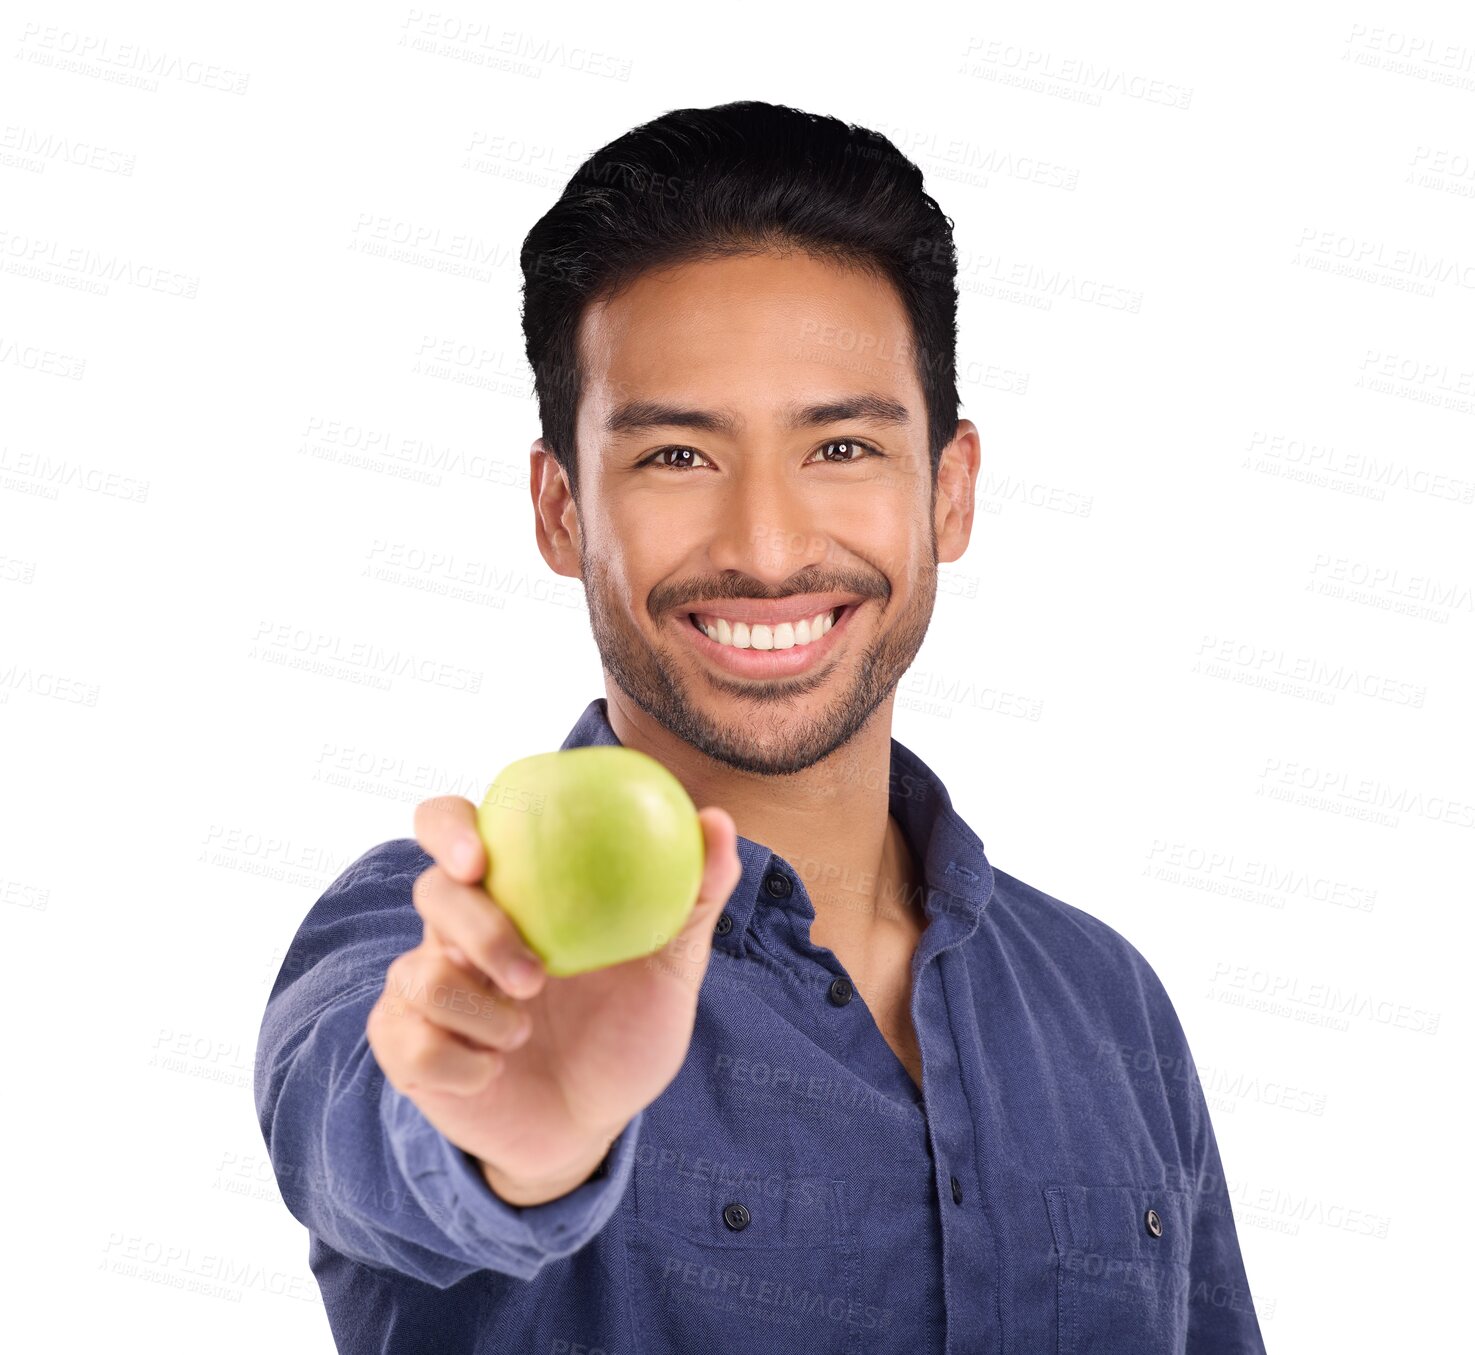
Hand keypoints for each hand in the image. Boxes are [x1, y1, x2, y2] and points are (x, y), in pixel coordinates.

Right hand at [366, 793, 742, 1203]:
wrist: (591, 1124)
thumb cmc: (624, 1032)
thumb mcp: (669, 969)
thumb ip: (694, 898)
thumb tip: (718, 822)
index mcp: (511, 892)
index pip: (453, 827)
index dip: (449, 827)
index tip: (477, 857)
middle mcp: (458, 928)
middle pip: (433, 892)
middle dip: (480, 931)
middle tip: (531, 976)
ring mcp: (425, 987)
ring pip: (422, 974)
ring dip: (483, 1013)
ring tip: (525, 1032)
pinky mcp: (406, 1046)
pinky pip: (412, 1042)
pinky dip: (462, 1063)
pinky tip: (493, 1070)